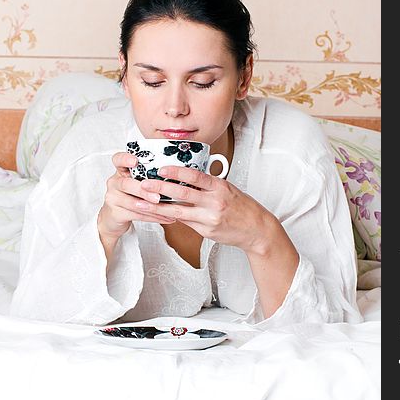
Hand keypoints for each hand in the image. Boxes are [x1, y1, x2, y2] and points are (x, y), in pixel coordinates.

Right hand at [98, 152, 176, 241]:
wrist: (114, 217)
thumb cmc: (131, 196)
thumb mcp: (136, 182)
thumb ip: (149, 176)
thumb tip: (176, 173)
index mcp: (121, 171)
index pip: (118, 160)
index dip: (125, 159)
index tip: (135, 161)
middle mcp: (115, 183)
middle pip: (126, 184)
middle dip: (144, 191)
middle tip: (158, 197)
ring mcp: (113, 199)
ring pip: (132, 203)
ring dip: (151, 207)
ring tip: (167, 210)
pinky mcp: (116, 213)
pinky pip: (136, 215)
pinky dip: (153, 217)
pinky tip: (165, 218)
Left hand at [139, 165, 274, 253]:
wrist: (256, 229)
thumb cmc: (242, 207)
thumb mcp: (228, 189)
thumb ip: (208, 184)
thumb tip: (185, 177)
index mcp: (220, 187)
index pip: (195, 176)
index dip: (176, 171)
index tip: (162, 168)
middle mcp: (214, 201)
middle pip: (182, 193)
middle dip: (160, 188)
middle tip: (144, 184)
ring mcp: (209, 218)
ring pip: (178, 211)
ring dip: (158, 207)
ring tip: (143, 203)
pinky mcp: (206, 231)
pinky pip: (185, 222)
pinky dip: (171, 217)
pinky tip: (159, 214)